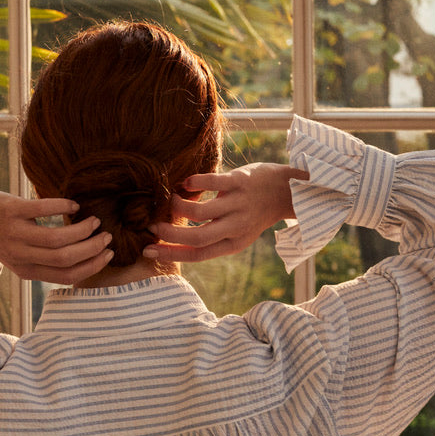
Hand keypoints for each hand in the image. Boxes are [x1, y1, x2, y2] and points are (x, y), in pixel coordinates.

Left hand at [0, 191, 113, 282]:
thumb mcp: (20, 257)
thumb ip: (44, 261)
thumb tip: (82, 257)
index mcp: (26, 270)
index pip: (66, 275)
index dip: (91, 267)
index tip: (107, 254)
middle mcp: (21, 255)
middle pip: (65, 258)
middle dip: (92, 248)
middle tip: (106, 236)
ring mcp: (15, 233)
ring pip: (56, 239)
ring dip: (81, 230)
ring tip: (94, 220)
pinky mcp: (12, 211)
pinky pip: (42, 210)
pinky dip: (63, 207)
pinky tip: (74, 206)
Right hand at [143, 163, 307, 262]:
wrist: (286, 190)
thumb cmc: (253, 211)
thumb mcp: (237, 231)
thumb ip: (211, 235)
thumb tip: (174, 240)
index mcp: (234, 243)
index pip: (197, 254)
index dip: (170, 254)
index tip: (148, 249)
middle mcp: (236, 226)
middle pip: (196, 238)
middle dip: (169, 234)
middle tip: (152, 225)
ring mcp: (238, 204)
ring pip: (200, 213)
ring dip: (178, 207)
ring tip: (171, 198)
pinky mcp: (240, 181)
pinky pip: (212, 183)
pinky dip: (193, 184)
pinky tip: (186, 183)